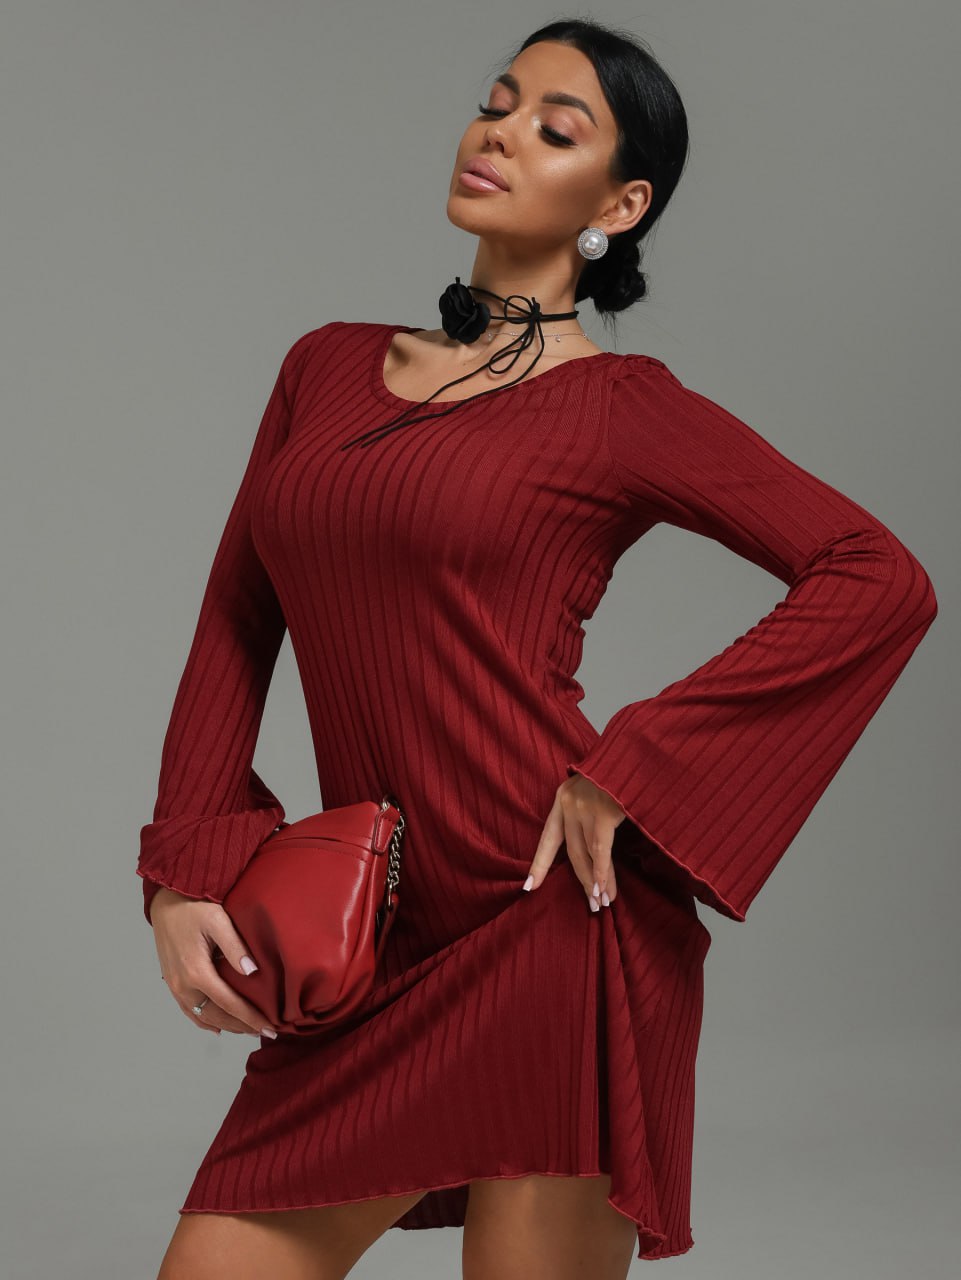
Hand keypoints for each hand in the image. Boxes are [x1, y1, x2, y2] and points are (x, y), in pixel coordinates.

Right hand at [150, 887, 278, 1037]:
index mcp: (197, 972)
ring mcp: (174, 984)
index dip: (251, 1018)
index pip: (230, 1004)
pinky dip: (203, 1020)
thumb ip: (235, 947)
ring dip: (225, 1025)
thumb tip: (252, 972)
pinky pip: (187, 1009)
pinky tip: (216, 1025)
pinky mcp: (170, 980)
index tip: (270, 1028)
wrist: (166, 898)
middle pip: (216, 1015)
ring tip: (246, 1030)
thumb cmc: (195, 905)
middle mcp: (182, 984)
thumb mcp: (219, 921)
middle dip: (241, 1026)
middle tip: (264, 1032)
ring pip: (201, 1016)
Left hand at [524, 773, 626, 911]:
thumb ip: (590, 812)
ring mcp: (584, 807)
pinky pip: (601, 850)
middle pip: (571, 851)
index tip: (529, 887)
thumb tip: (596, 847)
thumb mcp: (597, 787)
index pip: (548, 837)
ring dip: (596, 882)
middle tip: (591, 905)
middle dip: (582, 880)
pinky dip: (604, 872)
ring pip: (587, 854)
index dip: (539, 863)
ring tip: (603, 902)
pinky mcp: (603, 812)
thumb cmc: (622, 770)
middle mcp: (568, 802)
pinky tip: (606, 889)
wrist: (639, 747)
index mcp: (563, 796)